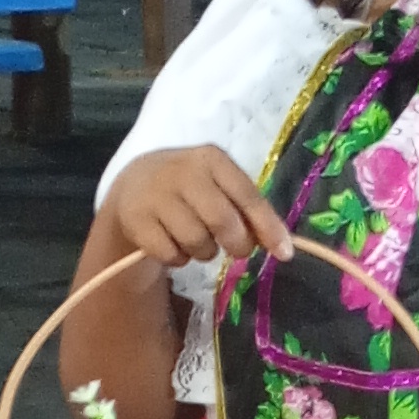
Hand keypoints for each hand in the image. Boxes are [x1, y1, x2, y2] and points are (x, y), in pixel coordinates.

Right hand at [100, 147, 288, 271]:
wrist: (134, 185)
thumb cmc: (189, 189)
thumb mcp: (218, 187)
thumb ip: (247, 210)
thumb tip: (280, 245)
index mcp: (211, 159)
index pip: (247, 195)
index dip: (268, 226)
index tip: (284, 254)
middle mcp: (183, 171)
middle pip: (223, 221)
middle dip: (237, 244)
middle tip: (237, 250)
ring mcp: (156, 195)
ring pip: (197, 242)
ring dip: (204, 252)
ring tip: (197, 240)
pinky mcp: (136, 219)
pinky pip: (171, 254)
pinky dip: (178, 258)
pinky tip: (172, 243)